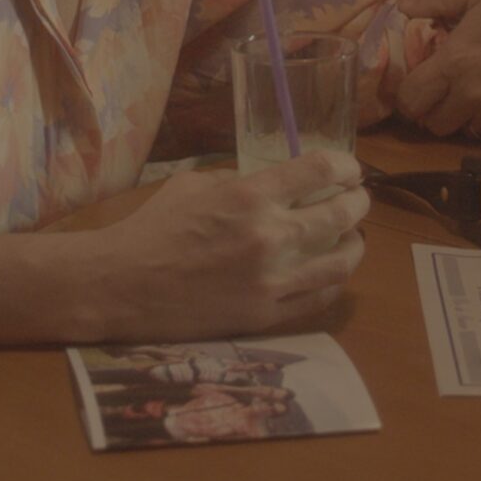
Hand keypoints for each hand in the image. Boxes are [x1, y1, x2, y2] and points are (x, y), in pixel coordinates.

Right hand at [90, 152, 368, 340]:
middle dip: (357, 202)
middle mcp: (270, 236)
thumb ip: (238, 181)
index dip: (344, 165)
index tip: (348, 168)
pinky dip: (335, 280)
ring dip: (354, 244)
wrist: (122, 285)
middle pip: (341, 215)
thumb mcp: (194, 184)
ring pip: (341, 261)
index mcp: (250, 196)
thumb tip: (270, 184)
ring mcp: (271, 280)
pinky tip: (332, 271)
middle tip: (357, 199)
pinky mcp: (265, 315)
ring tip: (353, 236)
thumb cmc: (152, 228)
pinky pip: (319, 298)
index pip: (319, 170)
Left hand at [397, 0, 480, 140]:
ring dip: (465, 115)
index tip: (419, 83)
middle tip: (447, 89)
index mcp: (455, 64)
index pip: (409, 101)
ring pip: (464, 130)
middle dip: (434, 108)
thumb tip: (404, 8)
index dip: (409, 94)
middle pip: (432, 124)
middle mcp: (472, 97)